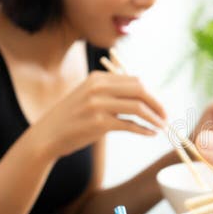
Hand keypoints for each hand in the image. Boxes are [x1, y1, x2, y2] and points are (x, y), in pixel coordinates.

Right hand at [30, 71, 165, 158]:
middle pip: (140, 90)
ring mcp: (97, 104)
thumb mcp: (90, 96)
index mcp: (98, 78)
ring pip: (138, 107)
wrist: (47, 136)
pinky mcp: (98, 123)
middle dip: (157, 103)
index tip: (158, 106)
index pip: (135, 81)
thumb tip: (145, 97)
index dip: (151, 94)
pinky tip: (150, 134)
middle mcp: (98, 87)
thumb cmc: (72, 118)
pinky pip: (129, 125)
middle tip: (165, 116)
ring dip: (154, 117)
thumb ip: (112, 93)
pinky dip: (144, 130)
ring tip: (161, 126)